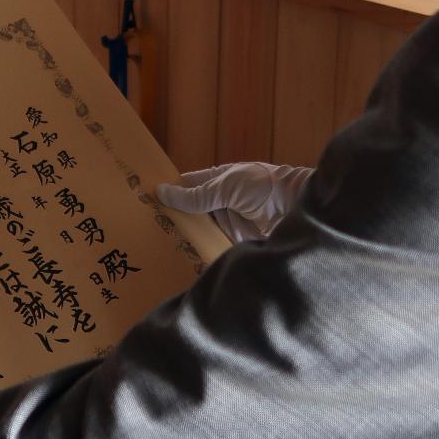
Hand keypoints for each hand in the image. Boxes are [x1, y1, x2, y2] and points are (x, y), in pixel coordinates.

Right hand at [156, 162, 313, 242]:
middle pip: (189, 211)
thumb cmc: (263, 187)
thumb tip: (163, 192)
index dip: (168, 192)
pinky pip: (210, 246)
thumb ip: (196, 195)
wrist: (295, 209)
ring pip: (198, 230)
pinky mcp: (233, 242)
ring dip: (183, 236)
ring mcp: (225, 222)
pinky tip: (179, 258)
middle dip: (171, 218)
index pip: (185, 185)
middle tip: (143, 229)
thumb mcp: (226, 186)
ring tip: (153, 245)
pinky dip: (198, 251)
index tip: (143, 201)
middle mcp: (218, 201)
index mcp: (216, 180)